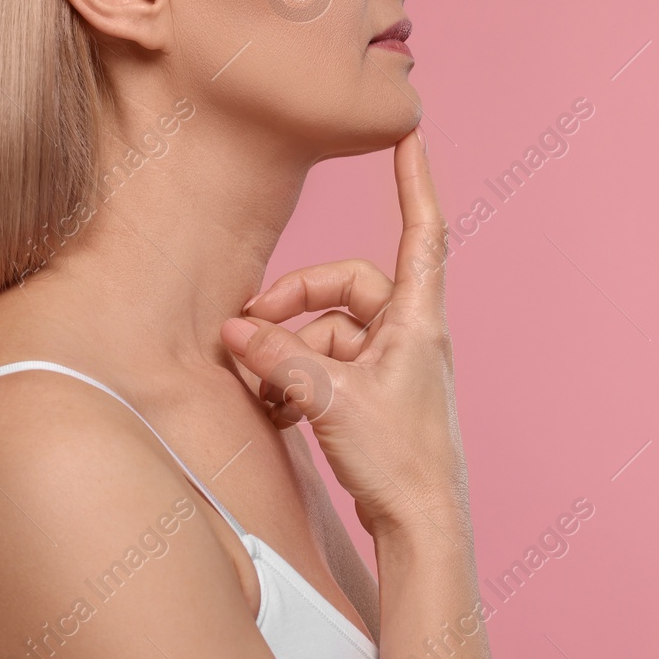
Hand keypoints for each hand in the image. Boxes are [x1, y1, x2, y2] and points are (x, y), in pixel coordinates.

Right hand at [220, 127, 467, 542]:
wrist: (422, 526)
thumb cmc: (398, 461)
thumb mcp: (329, 401)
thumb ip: (279, 361)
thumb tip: (236, 332)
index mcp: (416, 319)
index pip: (421, 230)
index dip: (413, 179)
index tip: (410, 132)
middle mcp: (408, 332)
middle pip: (346, 286)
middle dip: (294, 304)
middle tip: (247, 330)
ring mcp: (392, 363)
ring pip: (329, 331)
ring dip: (289, 353)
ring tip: (260, 387)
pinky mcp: (375, 392)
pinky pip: (328, 364)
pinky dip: (298, 377)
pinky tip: (274, 408)